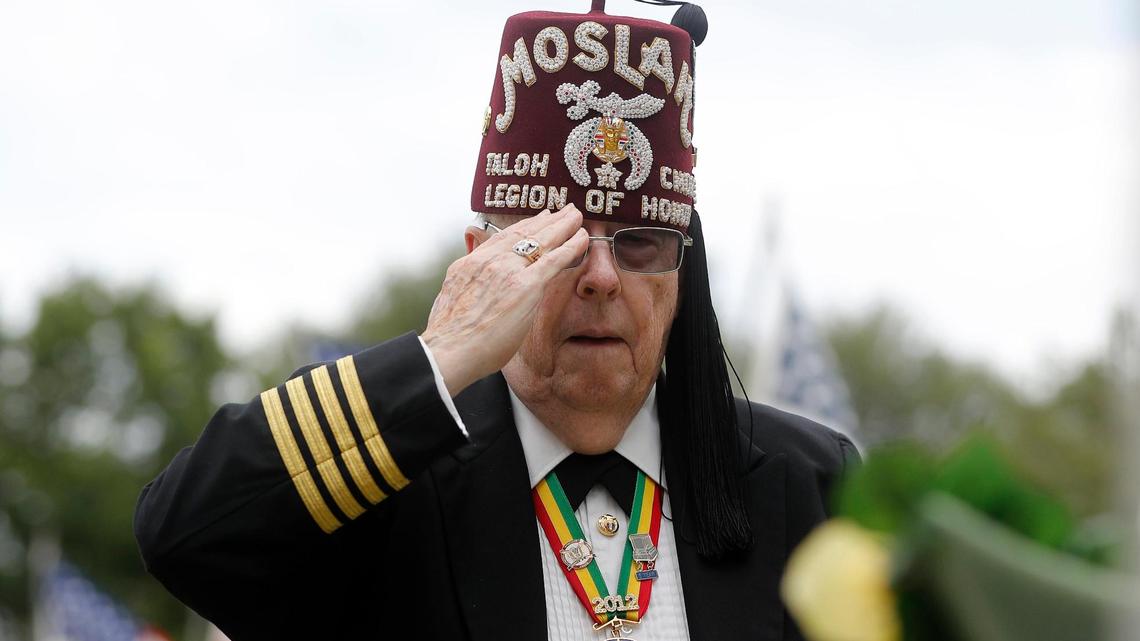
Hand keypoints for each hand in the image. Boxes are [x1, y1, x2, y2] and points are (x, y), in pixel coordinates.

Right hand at [421, 205, 588, 395]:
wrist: (448, 351)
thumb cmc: (448, 339)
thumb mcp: (449, 301)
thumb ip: (465, 285)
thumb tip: (468, 280)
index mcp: (470, 264)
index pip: (502, 238)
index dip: (523, 227)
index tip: (537, 219)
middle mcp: (489, 261)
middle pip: (523, 232)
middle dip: (546, 220)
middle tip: (563, 210)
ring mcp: (507, 271)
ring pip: (541, 239)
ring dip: (562, 225)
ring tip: (576, 216)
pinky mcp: (526, 286)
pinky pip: (554, 259)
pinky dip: (570, 245)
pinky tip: (582, 238)